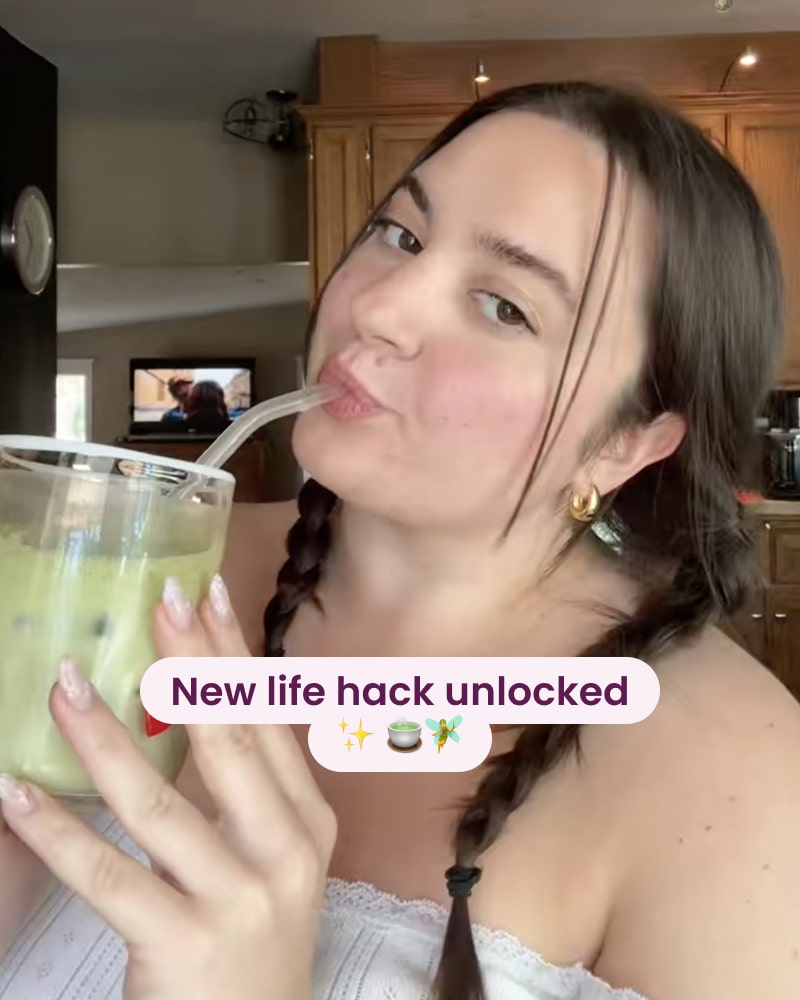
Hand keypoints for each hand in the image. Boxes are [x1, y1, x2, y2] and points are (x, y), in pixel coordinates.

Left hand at [0, 575, 336, 999]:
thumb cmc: (256, 936)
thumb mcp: (273, 856)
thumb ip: (247, 786)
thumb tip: (202, 695)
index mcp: (310, 821)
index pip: (265, 719)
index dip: (234, 654)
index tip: (206, 594)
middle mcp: (286, 851)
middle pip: (228, 742)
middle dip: (189, 665)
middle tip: (156, 602)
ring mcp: (239, 899)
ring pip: (158, 802)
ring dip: (103, 737)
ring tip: (62, 684)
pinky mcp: (183, 944)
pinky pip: (105, 876)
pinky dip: (54, 831)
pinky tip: (15, 792)